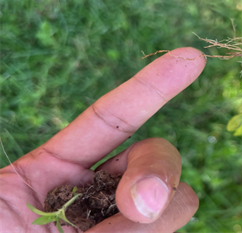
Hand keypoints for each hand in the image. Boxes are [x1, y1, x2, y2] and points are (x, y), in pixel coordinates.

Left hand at [0, 48, 205, 231]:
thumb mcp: (9, 207)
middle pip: (157, 156)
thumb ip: (78, 194)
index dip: (152, 86)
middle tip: (140, 205)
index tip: (191, 58)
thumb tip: (152, 202)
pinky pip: (168, 231)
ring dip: (160, 216)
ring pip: (177, 200)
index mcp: (56, 171)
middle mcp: (98, 195)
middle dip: (158, 170)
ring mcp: (125, 223)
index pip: (114, 118)